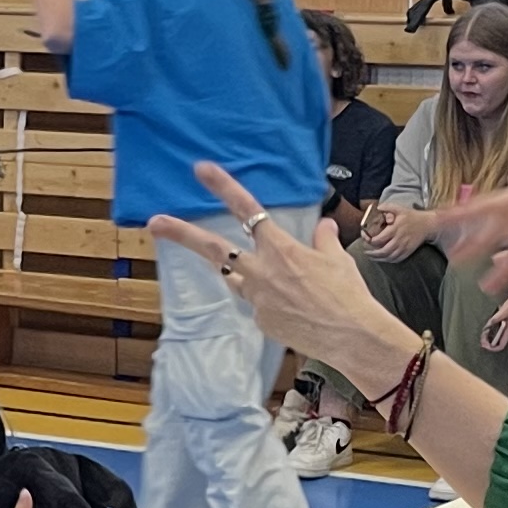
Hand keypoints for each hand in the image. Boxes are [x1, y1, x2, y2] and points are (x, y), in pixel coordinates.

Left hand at [152, 164, 417, 380]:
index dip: (224, 187)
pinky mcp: (261, 321)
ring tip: (247, 270)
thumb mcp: (338, 259)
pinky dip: (268, 300)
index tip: (202, 170)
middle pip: (215, 248)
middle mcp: (262, 272)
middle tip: (156, 222)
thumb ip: (324, 240)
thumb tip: (324, 225)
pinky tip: (292, 308)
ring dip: (233, 269)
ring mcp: (257, 299)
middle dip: (182, 234)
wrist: (351, 336)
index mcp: (281, 249)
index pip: (249, 210)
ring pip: (234, 277)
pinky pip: (256, 304)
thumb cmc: (349, 295)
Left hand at [360, 200, 417, 259]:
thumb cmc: (412, 216)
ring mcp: (404, 247)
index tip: (365, 237)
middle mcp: (399, 240)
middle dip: (372, 253)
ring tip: (371, 256)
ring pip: (389, 257)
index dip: (369, 240)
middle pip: (382, 251)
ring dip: (378, 258)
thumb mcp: (399, 208)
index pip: (378, 240)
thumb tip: (377, 208)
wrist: (427, 225)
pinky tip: (382, 258)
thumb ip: (387, 207)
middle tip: (365, 251)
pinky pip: (396, 259)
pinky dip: (388, 260)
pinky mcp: (408, 251)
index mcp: (395, 229)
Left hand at [481, 289, 507, 353]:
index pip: (500, 346)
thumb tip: (486, 327)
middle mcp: (507, 331)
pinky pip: (496, 331)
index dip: (492, 348)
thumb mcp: (504, 311)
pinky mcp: (504, 323)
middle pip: (497, 343)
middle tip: (481, 340)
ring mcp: (506, 328)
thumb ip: (495, 319)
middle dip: (488, 343)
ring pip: (496, 338)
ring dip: (488, 338)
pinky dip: (490, 331)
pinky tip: (486, 328)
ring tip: (482, 335)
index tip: (484, 344)